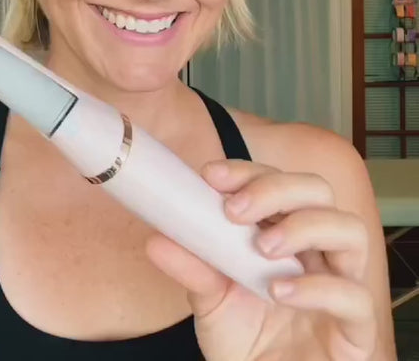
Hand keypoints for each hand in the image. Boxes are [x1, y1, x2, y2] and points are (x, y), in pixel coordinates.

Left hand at [146, 160, 376, 360]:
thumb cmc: (244, 340)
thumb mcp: (210, 299)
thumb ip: (192, 267)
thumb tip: (156, 238)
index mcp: (283, 232)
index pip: (276, 182)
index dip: (248, 172)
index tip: (212, 176)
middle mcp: (315, 250)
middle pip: (317, 191)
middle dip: (276, 189)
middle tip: (235, 210)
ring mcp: (339, 283)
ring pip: (348, 229)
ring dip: (303, 227)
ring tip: (263, 248)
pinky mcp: (357, 328)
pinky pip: (355, 297)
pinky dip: (317, 288)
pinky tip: (279, 291)